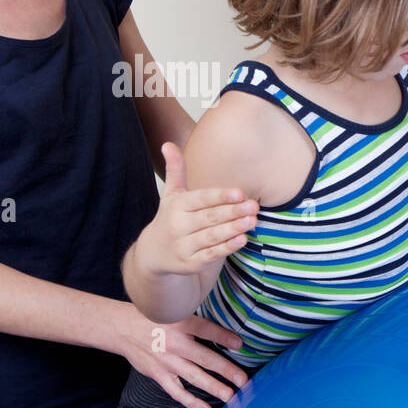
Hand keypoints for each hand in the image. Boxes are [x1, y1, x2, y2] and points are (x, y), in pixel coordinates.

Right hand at [109, 302, 249, 407]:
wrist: (121, 328)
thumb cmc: (155, 318)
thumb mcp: (175, 311)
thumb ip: (197, 322)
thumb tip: (225, 332)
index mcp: (180, 324)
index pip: (206, 330)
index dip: (224, 337)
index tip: (241, 344)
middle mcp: (174, 343)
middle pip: (205, 358)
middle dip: (226, 370)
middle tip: (244, 381)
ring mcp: (166, 361)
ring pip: (194, 377)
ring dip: (214, 387)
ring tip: (231, 397)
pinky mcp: (158, 374)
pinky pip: (177, 392)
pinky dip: (192, 402)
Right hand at [133, 142, 258, 278]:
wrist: (153, 253)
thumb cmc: (171, 217)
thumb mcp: (171, 194)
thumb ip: (176, 170)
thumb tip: (168, 143)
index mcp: (177, 206)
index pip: (201, 199)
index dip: (220, 196)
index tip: (239, 193)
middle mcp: (178, 225)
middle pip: (209, 218)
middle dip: (233, 212)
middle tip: (254, 206)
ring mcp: (184, 246)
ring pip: (212, 236)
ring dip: (233, 229)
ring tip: (253, 221)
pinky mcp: (191, 263)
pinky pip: (211, 254)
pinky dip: (227, 248)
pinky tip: (243, 239)